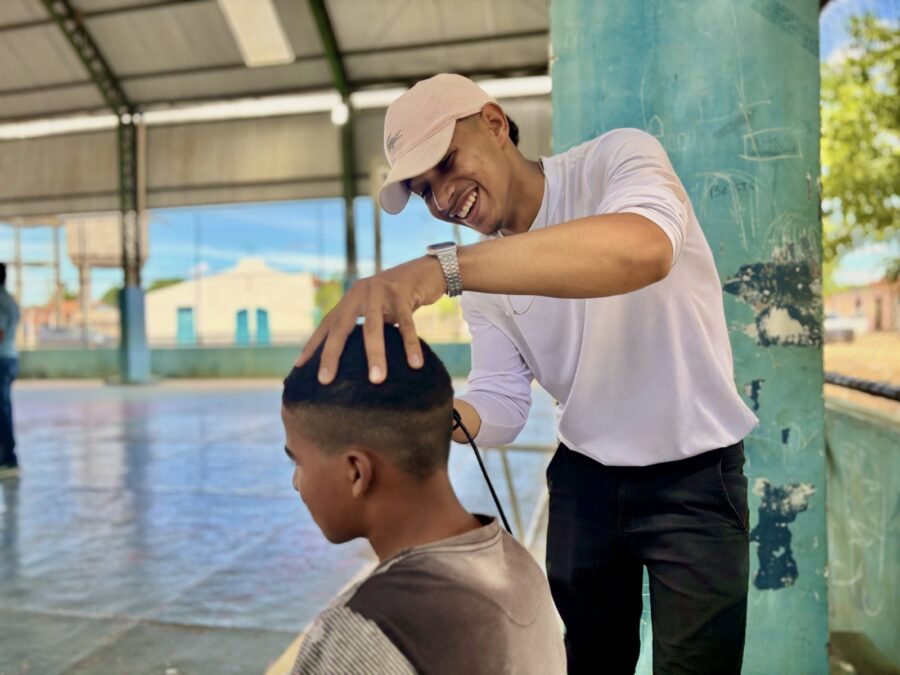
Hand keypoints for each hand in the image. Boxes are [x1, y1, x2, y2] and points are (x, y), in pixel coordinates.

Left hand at [296, 256, 445, 383]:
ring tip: (376, 380)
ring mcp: (381, 290)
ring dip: (375, 355)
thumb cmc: (401, 297)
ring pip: (374, 328)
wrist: (426, 270)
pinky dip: (410, 345)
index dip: (313, 345)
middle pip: (342, 327)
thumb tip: (357, 363)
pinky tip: (415, 365)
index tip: (300, 367)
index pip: (327, 324)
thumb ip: (367, 326)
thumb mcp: (378, 309)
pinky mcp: (403, 293)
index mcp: (351, 298)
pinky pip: (406, 323)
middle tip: (325, 380)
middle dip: (332, 354)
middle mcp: (360, 292)